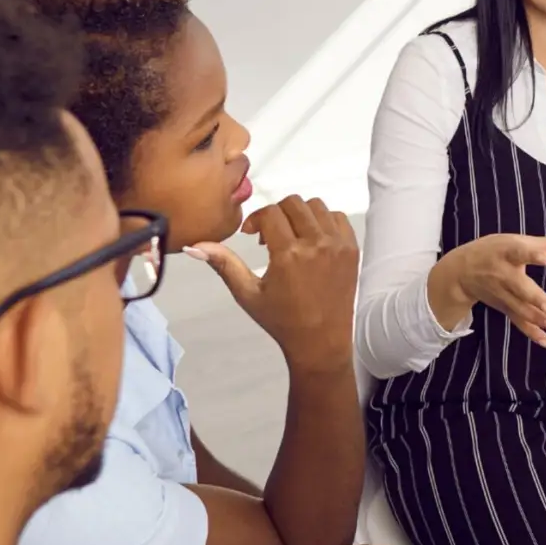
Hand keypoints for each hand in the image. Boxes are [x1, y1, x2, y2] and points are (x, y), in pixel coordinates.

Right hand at [187, 196, 358, 370]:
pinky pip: (337, 218)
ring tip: (291, 238)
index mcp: (289, 254)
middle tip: (270, 237)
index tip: (252, 235)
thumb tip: (193, 246)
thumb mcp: (247, 293)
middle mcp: (317, 245)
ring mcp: (339, 246)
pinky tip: (311, 240)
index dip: (256, 219)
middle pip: (293, 204)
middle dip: (277, 214)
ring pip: (317, 207)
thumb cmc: (282, 320)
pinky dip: (323, 221)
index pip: (270, 213)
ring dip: (299, 215)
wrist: (321, 341)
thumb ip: (223, 264)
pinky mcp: (352, 250)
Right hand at [439, 232, 545, 345]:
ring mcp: (502, 294)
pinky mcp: (504, 308)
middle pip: (519, 287)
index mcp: (508, 253)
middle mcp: (503, 275)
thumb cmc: (496, 251)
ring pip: (520, 307)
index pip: (519, 252)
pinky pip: (517, 321)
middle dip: (534, 298)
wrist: (461, 272)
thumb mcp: (519, 242)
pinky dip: (531, 332)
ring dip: (537, 318)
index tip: (544, 258)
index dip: (531, 255)